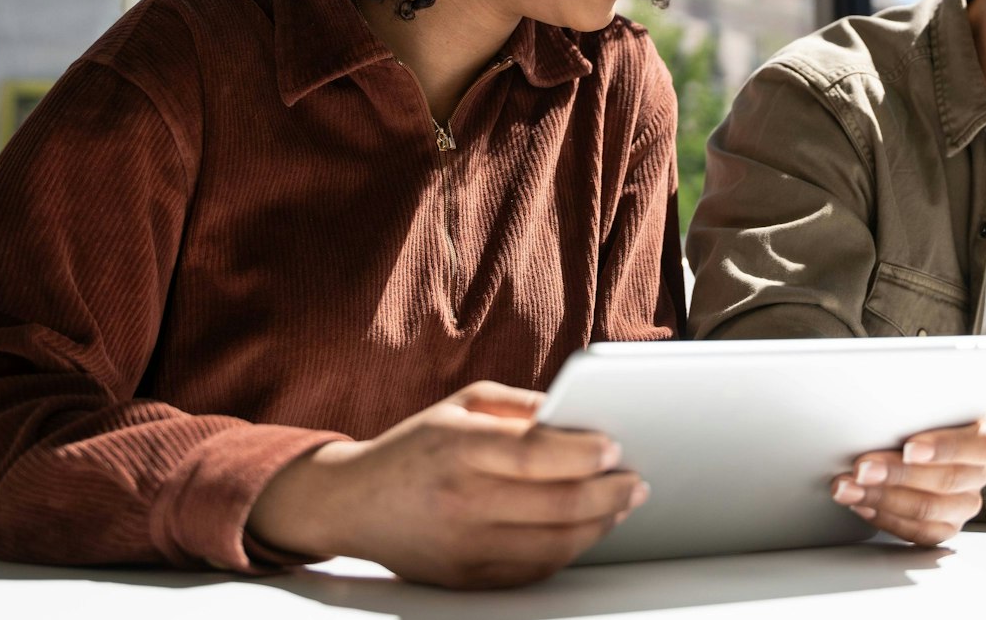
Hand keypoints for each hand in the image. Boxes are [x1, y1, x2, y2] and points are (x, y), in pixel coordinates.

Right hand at [248, 381, 644, 588]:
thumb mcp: (460, 406)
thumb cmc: (414, 448)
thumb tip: (578, 415)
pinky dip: (569, 550)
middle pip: (557, 505)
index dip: (584, 452)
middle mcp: (461, 500)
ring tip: (619, 504)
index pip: (536, 454)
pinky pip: (534, 570)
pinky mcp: (466, 579)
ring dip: (599, 524)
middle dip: (610, 493)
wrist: (351, 503)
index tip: (614, 446)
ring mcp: (464, 546)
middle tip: (634, 481)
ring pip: (554, 544)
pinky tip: (584, 530)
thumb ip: (520, 406)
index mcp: (459, 447)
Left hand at [830, 411, 985, 544]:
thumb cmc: (926, 414)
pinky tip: (862, 505)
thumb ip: (918, 406)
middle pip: (945, 481)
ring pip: (928, 510)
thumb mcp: (929, 401)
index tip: (909, 448)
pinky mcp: (946, 526)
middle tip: (862, 468)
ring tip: (849, 488)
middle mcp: (981, 473)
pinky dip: (885, 518)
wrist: (925, 434)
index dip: (942, 448)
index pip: (976, 446)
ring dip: (882, 499)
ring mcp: (965, 503)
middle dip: (897, 475)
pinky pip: (918, 532)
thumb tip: (883, 403)